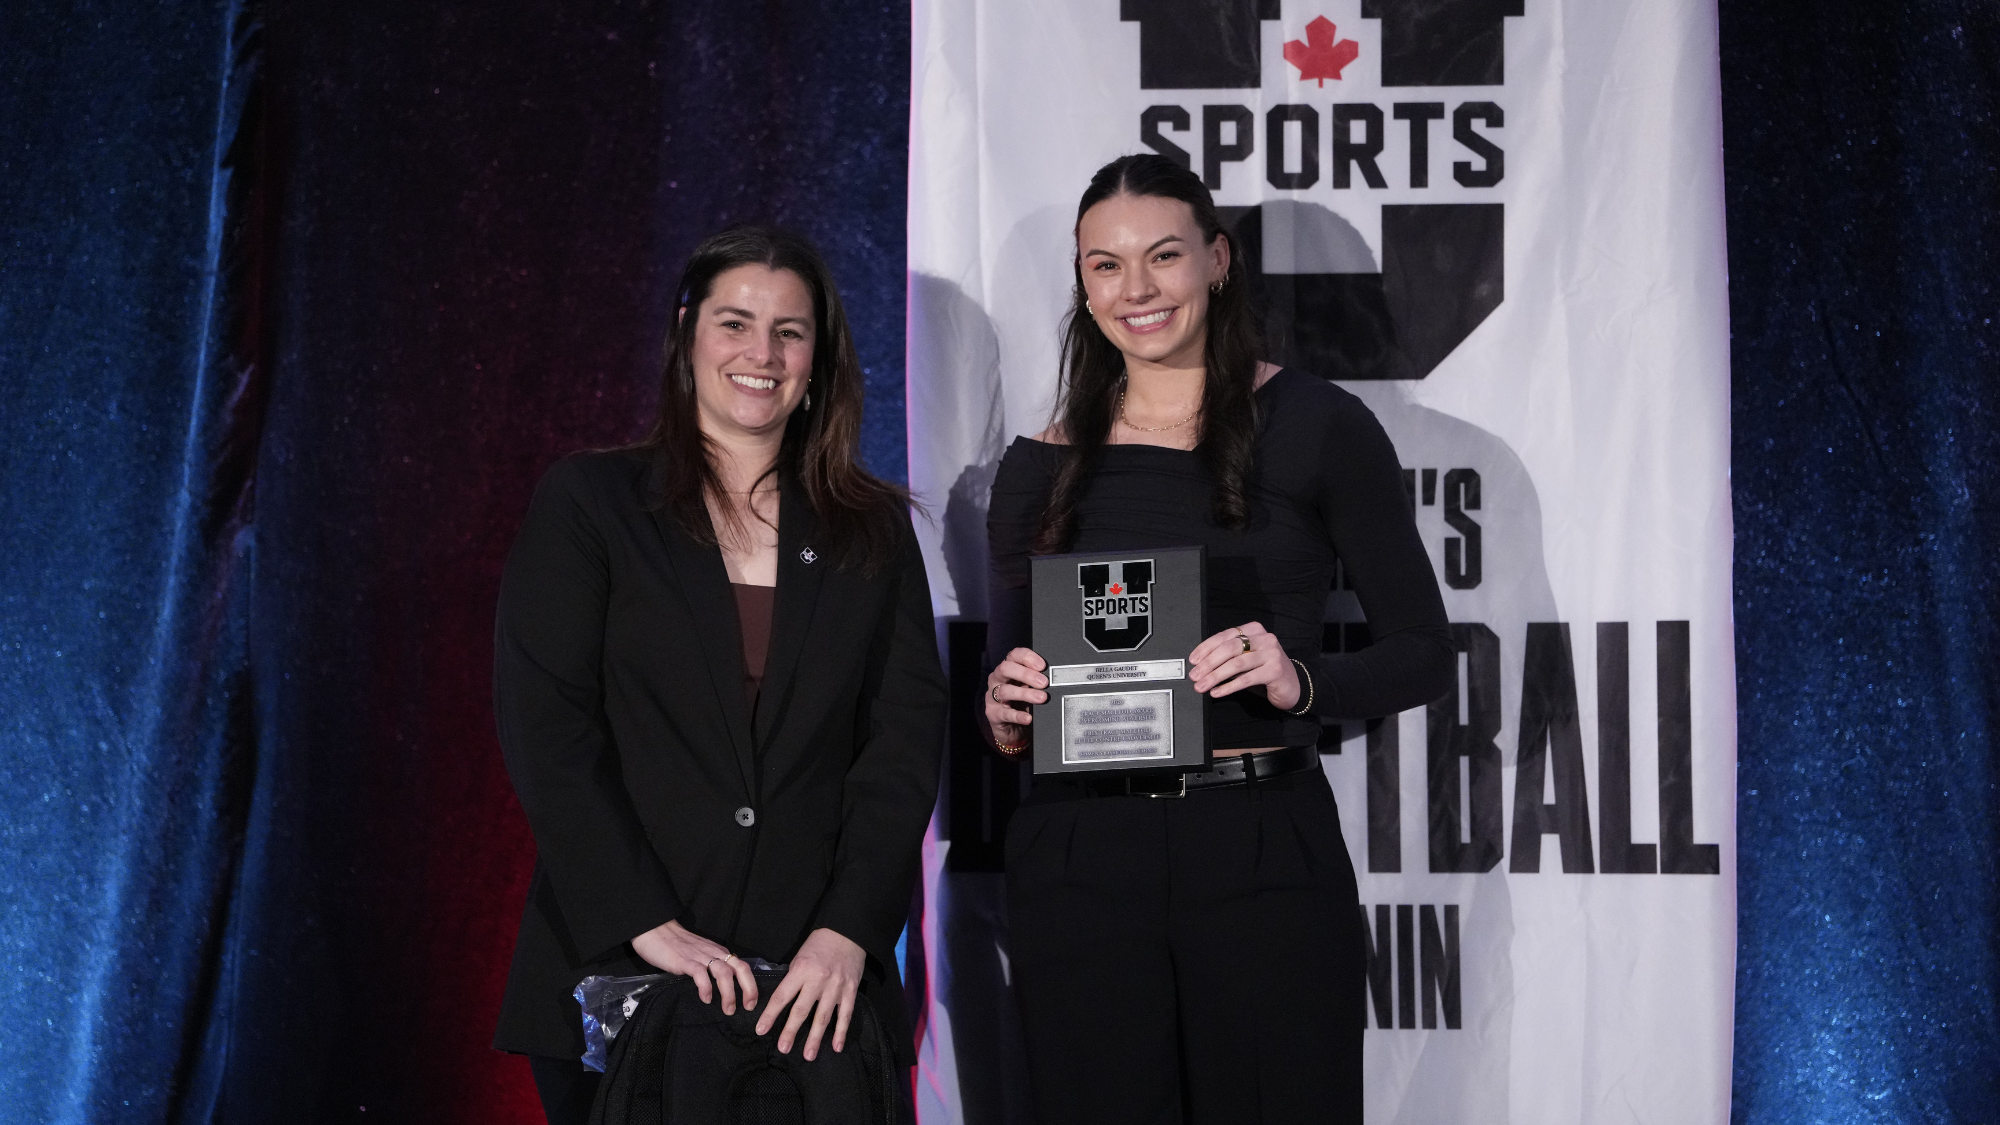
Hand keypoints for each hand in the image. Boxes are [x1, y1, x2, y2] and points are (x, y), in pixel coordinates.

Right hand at [631, 919, 758, 1015]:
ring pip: (723, 973)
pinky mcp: (684, 961)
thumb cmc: (677, 945)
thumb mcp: (701, 954)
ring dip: (729, 993)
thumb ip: (711, 966)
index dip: (751, 984)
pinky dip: (706, 988)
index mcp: (719, 952)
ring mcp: (700, 956)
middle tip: (748, 1007)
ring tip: (728, 1009)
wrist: (655, 930)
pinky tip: (706, 999)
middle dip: (748, 989)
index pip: (742, 967)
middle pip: (740, 968)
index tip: (752, 1002)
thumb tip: (721, 987)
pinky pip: (700, 974)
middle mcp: (714, 953)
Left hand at [755, 927, 865, 1058]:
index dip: (770, 1015)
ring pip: (823, 1017)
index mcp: (801, 970)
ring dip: (815, 1038)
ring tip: (808, 1056)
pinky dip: (841, 1032)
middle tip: (783, 1049)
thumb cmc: (819, 944)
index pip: (782, 997)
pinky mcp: (850, 991)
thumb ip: (793, 978)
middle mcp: (817, 980)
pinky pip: (845, 1015)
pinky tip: (836, 1047)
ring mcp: (835, 987)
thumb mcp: (799, 956)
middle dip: (791, 1031)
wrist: (848, 933)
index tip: (761, 1030)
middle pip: (801, 1010)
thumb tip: (785, 1000)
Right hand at [983, 646, 1047, 752]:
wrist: (1011, 728)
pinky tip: (1028, 717)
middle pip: (1006, 669)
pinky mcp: (993, 714)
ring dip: (1025, 694)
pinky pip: (1005, 713)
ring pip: (1005, 691)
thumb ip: (1037, 680)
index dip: (1028, 657)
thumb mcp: (1029, 688)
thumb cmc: (1021, 702)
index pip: (1014, 655)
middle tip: (1044, 682)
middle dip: (1026, 674)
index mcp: (1007, 669)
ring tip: (1042, 698)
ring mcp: (992, 696)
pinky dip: (1018, 715)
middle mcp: (997, 679)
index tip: (1042, 665)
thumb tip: (1055, 677)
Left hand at [1188, 621, 1300, 710]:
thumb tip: (1200, 665)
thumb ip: (1228, 656)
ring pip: (1236, 664)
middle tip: (1194, 675)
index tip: (1193, 660)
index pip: (1225, 636)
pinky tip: (1217, 693)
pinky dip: (1228, 687)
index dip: (1206, 648)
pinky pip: (1246, 679)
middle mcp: (1264, 638)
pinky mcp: (1275, 670)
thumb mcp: (1246, 659)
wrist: (1292, 686)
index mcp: (1254, 629)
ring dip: (1215, 676)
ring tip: (1201, 686)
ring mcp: (1271, 653)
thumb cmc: (1264, 671)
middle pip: (1229, 648)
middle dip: (1208, 663)